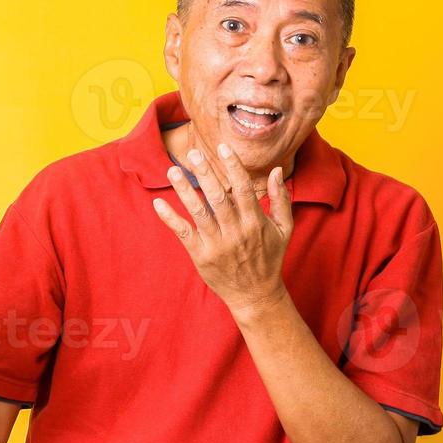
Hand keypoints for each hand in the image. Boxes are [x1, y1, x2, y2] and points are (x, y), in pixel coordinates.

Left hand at [151, 142, 293, 316]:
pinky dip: (170, 219)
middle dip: (205, 173)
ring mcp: (216, 245)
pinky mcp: (201, 256)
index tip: (222, 147)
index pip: (242, 189)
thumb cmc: (270, 258)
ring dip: (184, 191)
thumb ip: (281, 199)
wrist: (255, 295)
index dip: (233, 167)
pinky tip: (158, 203)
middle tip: (193, 153)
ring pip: (198, 213)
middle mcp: (236, 232)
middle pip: (218, 197)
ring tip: (172, 171)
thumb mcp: (284, 229)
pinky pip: (183, 234)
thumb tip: (278, 170)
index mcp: (255, 223)